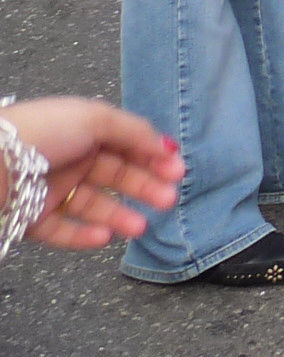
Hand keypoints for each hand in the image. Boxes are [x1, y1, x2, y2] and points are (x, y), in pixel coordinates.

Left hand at [2, 97, 183, 249]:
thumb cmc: (42, 132)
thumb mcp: (96, 118)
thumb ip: (136, 133)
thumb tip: (168, 147)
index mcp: (85, 130)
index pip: (128, 145)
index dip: (154, 157)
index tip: (178, 172)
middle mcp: (71, 158)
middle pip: (116, 176)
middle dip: (144, 187)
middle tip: (167, 200)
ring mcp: (52, 189)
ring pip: (93, 206)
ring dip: (119, 216)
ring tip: (140, 227)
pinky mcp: (33, 218)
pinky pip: (63, 230)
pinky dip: (83, 236)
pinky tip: (104, 238)